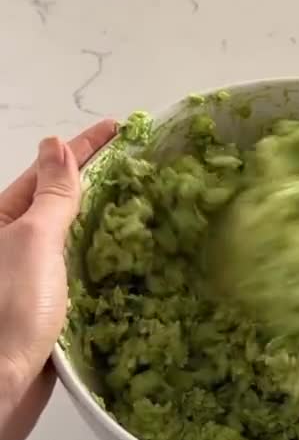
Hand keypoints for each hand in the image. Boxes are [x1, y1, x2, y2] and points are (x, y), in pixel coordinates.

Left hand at [0, 121, 115, 439]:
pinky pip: (78, 276)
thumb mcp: (33, 241)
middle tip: (140, 164)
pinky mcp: (46, 311)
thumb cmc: (10, 311)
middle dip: (98, 182)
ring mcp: (29, 279)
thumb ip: (52, 196)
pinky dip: (103, 265)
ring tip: (143, 205)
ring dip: (104, 223)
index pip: (48, 171)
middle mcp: (13, 245)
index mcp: (2, 221)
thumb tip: (55, 145)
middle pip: (59, 202)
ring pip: (71, 240)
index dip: (84, 147)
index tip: (119, 128)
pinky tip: (128, 261)